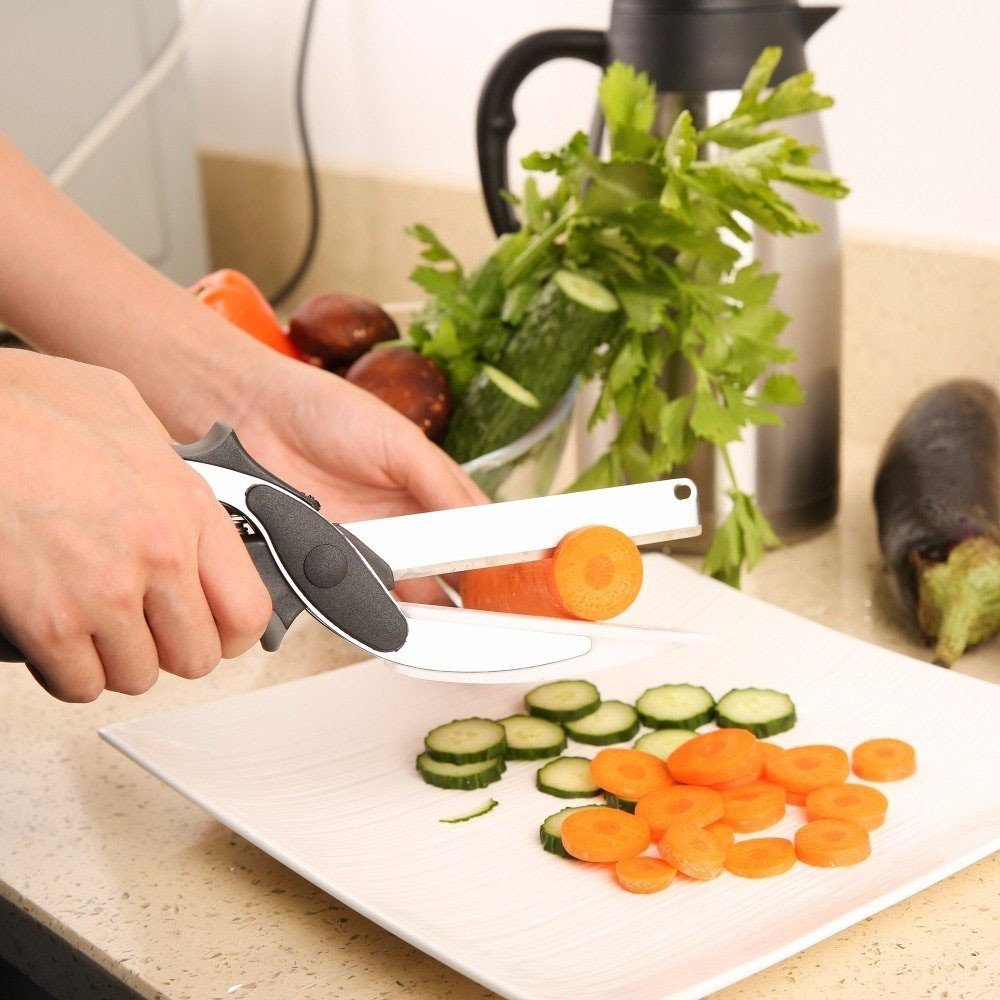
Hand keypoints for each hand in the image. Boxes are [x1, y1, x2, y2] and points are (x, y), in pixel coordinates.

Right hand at [0, 353, 272, 700]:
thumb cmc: (25, 408)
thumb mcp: (123, 410)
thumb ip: (162, 462)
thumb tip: (174, 484)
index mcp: (188, 507)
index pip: (248, 611)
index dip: (229, 631)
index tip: (211, 627)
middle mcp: (159, 555)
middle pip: (196, 656)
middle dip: (169, 647)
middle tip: (143, 626)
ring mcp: (106, 594)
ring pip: (138, 676)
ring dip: (116, 658)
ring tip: (93, 624)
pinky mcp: (49, 624)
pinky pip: (80, 685)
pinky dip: (67, 671)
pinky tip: (55, 636)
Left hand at [220, 355, 488, 602]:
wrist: (254, 414)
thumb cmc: (329, 412)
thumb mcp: (400, 442)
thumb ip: (443, 484)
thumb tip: (483, 523)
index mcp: (430, 489)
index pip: (475, 533)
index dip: (494, 559)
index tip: (510, 584)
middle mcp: (401, 522)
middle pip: (443, 571)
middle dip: (462, 597)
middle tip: (480, 621)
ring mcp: (364, 545)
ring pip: (403, 590)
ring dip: (419, 609)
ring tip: (439, 627)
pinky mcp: (325, 562)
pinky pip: (354, 594)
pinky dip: (369, 608)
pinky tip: (385, 617)